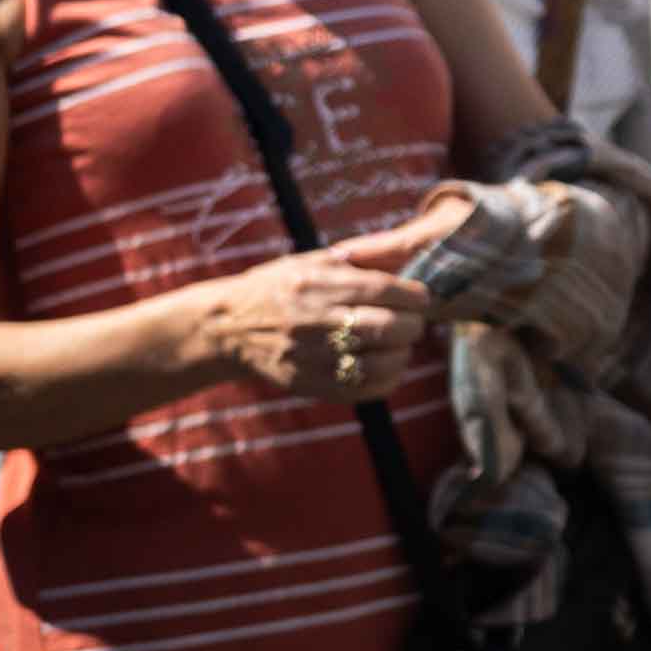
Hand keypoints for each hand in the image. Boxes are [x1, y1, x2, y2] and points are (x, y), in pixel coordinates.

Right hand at [195, 248, 445, 399]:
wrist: (228, 328)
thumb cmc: (275, 289)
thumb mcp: (305, 263)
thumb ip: (350, 262)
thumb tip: (400, 260)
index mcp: (316, 284)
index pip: (381, 290)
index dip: (413, 295)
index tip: (422, 297)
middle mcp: (315, 320)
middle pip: (387, 327)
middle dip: (413, 324)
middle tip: (414, 322)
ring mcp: (312, 356)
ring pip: (380, 362)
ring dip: (402, 354)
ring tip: (401, 346)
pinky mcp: (310, 384)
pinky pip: (364, 389)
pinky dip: (387, 380)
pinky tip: (388, 367)